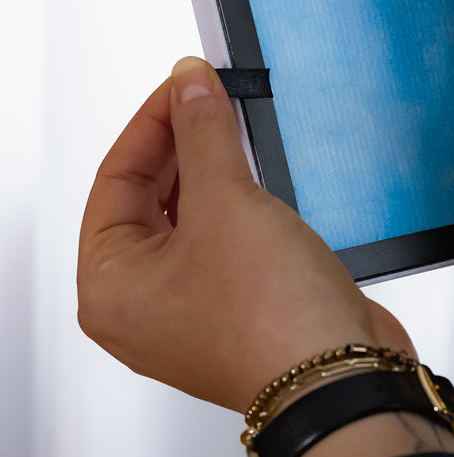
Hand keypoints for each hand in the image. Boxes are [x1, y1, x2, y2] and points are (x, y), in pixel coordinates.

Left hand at [78, 57, 415, 413]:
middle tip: (211, 97)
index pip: (116, 180)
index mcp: (111, 288)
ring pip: (190, 218)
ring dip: (213, 170)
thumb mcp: (225, 202)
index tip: (185, 84)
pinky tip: (264, 176)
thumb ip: (203, 134)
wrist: (338, 373)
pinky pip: (226, 238)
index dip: (153, 122)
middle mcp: (144, 305)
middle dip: (181, 144)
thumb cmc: (269, 320)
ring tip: (236, 127)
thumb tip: (189, 86)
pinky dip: (240, 201)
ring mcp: (193, 309)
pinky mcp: (241, 306)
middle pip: (148, 199)